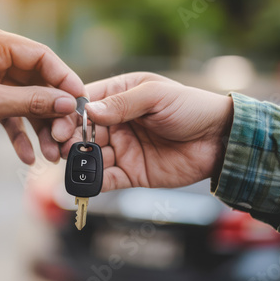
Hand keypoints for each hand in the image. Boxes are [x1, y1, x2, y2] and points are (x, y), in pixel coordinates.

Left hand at [0, 25, 85, 163]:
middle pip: (37, 83)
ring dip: (37, 128)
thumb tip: (67, 103)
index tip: (81, 103)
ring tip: (50, 153)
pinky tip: (26, 155)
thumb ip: (31, 102)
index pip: (43, 58)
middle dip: (52, 113)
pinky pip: (7, 112)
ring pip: (24, 101)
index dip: (65, 81)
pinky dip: (16, 132)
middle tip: (64, 136)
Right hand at [54, 73, 232, 190]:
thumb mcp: (156, 96)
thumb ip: (122, 103)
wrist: (221, 140)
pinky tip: (84, 184)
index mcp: (120, 96)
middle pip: (81, 132)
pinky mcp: (131, 173)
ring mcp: (122, 149)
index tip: (58, 125)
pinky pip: (107, 179)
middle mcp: (116, 123)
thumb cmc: (191, 107)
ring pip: (90, 156)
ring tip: (70, 164)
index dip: (68, 114)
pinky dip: (94, 182)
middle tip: (61, 147)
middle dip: (68, 140)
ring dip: (78, 161)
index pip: (85, 104)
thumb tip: (87, 111)